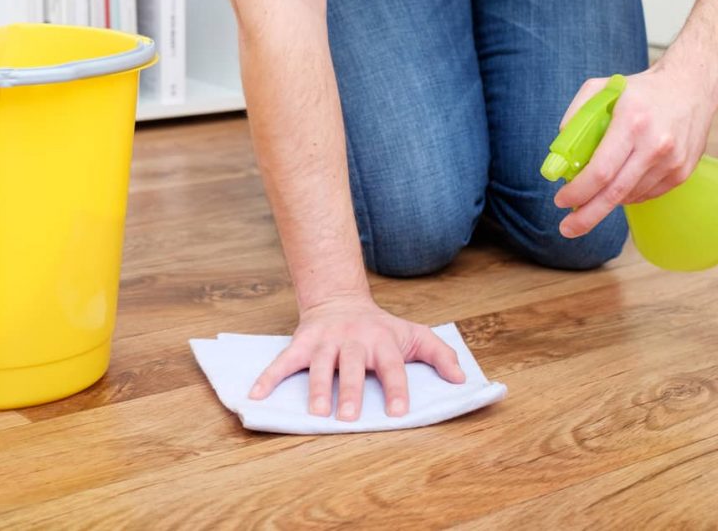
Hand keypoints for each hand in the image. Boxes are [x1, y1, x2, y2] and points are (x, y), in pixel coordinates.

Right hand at [248, 294, 465, 420]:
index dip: (396, 387)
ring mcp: (326, 341)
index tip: (397, 411)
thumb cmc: (381, 327)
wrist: (341, 300)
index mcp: (382, 341)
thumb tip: (460, 379)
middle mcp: (354, 340)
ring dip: (317, 388)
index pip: (392, 366)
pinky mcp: (302, 342)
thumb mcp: (414, 334)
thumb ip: (439, 355)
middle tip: (349, 417)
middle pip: (352, 366)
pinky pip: (284, 361)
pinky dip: (269, 376)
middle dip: (351, 391)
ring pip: (320, 365)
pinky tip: (257, 395)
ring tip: (315, 412)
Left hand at [553, 66, 717, 237]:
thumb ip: (576, 116)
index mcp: (632, 122)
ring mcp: (672, 162)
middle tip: (567, 229)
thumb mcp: (600, 88)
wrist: (692, 87)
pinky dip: (626, 194)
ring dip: (606, 200)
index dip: (577, 191)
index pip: (601, 170)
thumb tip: (561, 155)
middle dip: (586, 216)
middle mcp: (656, 144)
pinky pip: (645, 194)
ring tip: (594, 192)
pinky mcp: (682, 172)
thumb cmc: (640, 90)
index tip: (560, 200)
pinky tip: (621, 180)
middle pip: (614, 193)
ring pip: (629, 196)